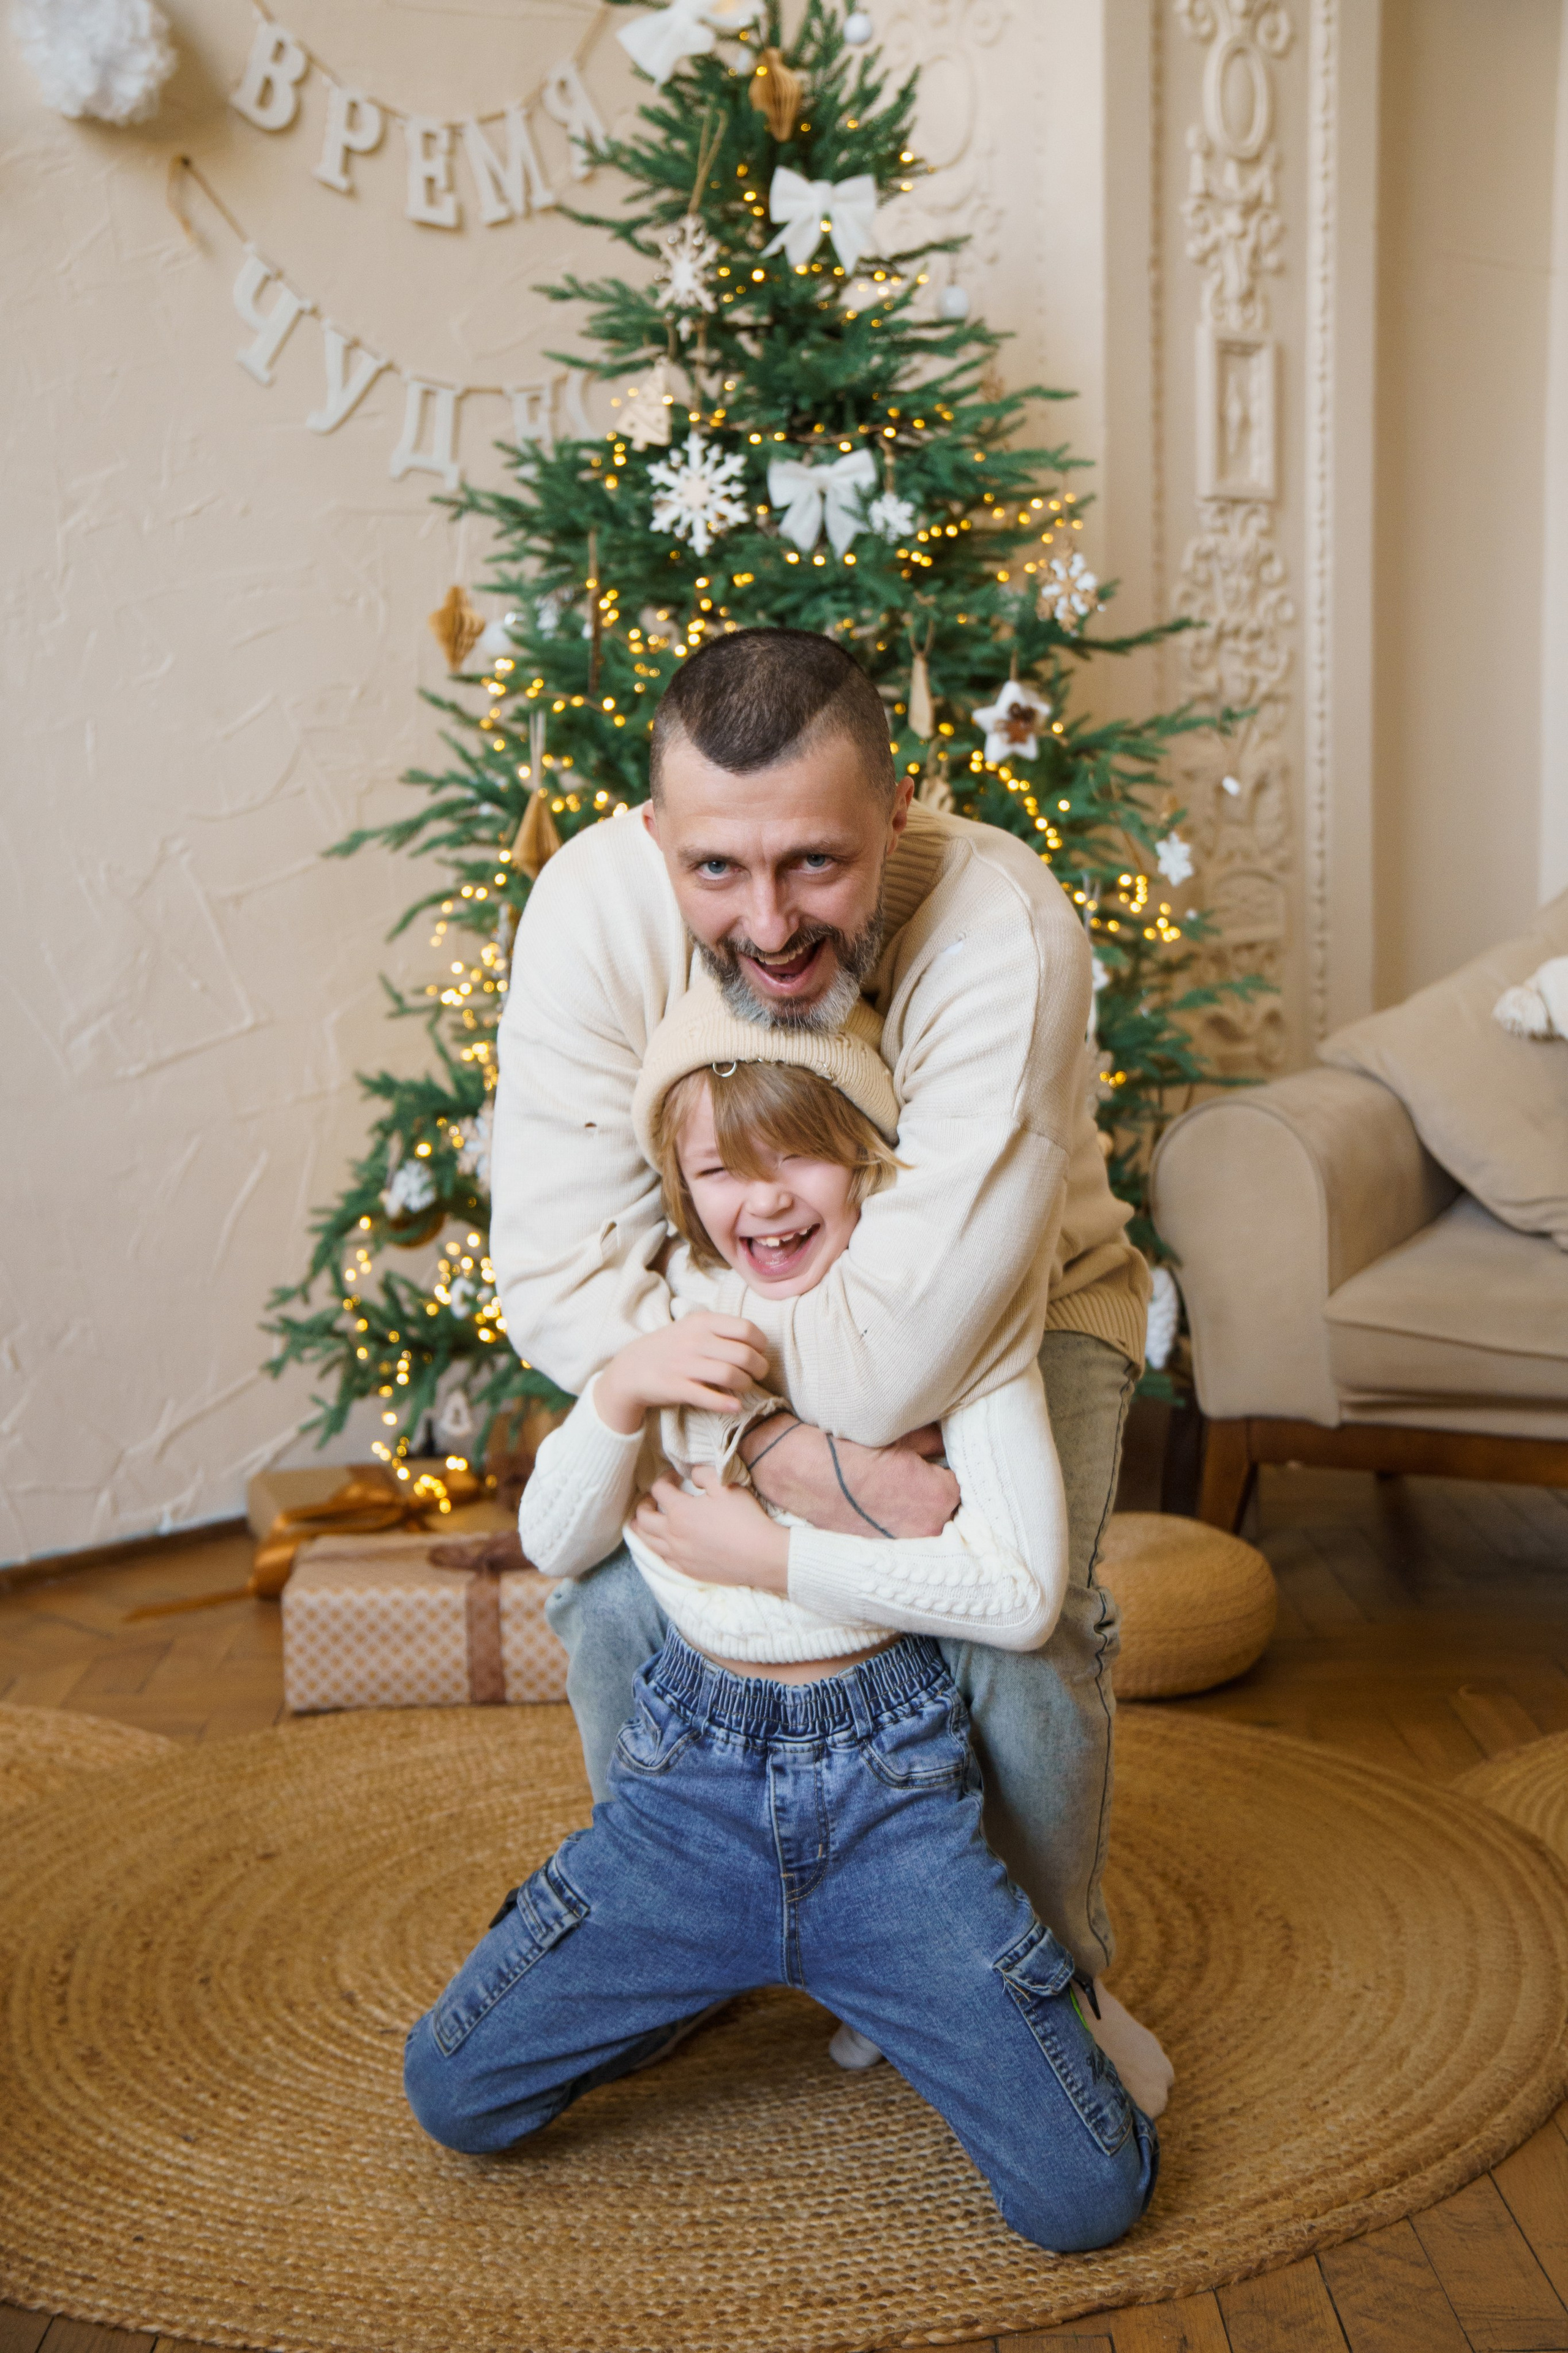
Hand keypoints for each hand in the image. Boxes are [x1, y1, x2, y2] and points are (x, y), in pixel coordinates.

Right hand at [595, 1314, 769, 1434]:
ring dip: (745, 1385)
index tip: (760, 1354)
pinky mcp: (676, 1387)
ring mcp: (684, 1364)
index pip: (747, 1329)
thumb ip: (720, 1330)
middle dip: (759, 1368)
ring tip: (744, 1387)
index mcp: (702, 1322)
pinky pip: (708, 1397)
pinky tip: (735, 1406)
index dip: (761, 1344)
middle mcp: (694, 1341)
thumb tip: (756, 1343)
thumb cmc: (670, 1348)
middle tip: (758, 1375)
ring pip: (730, 1375)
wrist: (631, 1369)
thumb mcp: (692, 1327)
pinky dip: (727, 1404)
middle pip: (744, 1354)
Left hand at [631, 1468, 788, 1590]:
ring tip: (646, 1522)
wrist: (760, 1556)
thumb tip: (691, 1475)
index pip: (659, 1489)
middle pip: (643, 1518)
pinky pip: (662, 1559)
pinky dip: (657, 1548)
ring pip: (647, 1542)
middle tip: (651, 1499)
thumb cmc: (744, 1519)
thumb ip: (703, 1474)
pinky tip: (664, 1544)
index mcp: (679, 1511)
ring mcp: (678, 1555)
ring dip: (642, 1528)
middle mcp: (672, 1534)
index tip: (675, 1476)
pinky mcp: (686, 1570)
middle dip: (644, 1504)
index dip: (664, 1478)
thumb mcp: (726, 1486)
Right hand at [740, 1418, 958, 1538]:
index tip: (926, 1463)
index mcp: (940, 1496)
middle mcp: (929, 1529)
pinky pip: (900, 1538)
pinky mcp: (880, 1554)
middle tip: (907, 1478)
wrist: (798, 1471)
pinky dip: (893, 1525)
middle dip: (931, 1495)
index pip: (959, 1483)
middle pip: (945, 1509)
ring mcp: (904, 1546)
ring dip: (914, 1513)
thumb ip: (932, 1440)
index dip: (941, 1470)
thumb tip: (944, 1441)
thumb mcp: (899, 1435)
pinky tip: (876, 1508)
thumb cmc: (847, 1449)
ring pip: (924, 1525)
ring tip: (890, 1494)